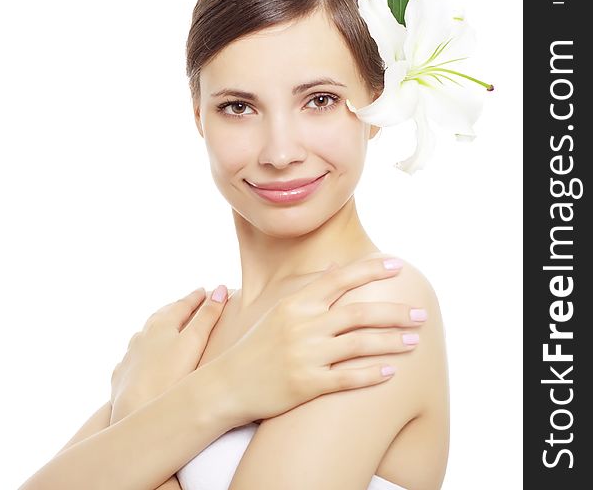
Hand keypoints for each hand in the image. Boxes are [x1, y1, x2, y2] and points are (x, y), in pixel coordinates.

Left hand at [110, 285, 228, 423]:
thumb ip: (208, 316)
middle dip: (176, 308)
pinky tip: (145, 358)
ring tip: (168, 329)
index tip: (205, 291)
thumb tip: (221, 289)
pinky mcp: (123, 376)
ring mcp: (130, 356)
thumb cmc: (168, 377)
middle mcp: (142, 336)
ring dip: (158, 329)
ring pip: (145, 336)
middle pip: (161, 316)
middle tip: (188, 304)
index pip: (182, 305)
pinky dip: (143, 352)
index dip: (196, 298)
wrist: (134, 411)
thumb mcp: (194, 342)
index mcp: (161, 325)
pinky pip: (133, 357)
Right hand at [216, 256, 425, 424]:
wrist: (228, 384)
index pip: (340, 278)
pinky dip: (372, 374)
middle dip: (395, 312)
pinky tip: (392, 371)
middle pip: (359, 312)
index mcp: (296, 303)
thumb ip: (309, 289)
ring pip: (359, 344)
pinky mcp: (306, 384)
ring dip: (392, 342)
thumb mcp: (278, 310)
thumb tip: (335, 266)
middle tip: (422, 313)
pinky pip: (347, 378)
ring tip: (416, 341)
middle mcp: (303, 325)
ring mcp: (305, 355)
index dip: (371, 270)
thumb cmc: (256, 345)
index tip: (398, 265)